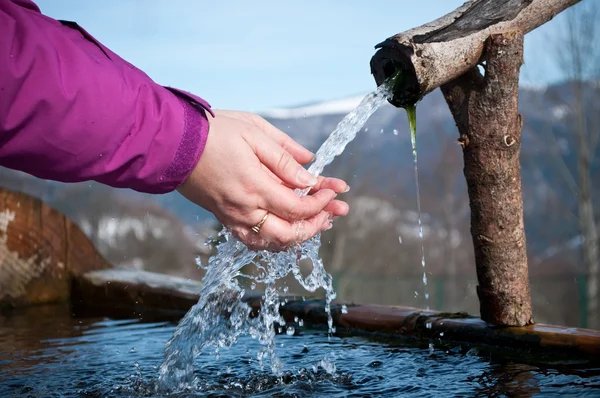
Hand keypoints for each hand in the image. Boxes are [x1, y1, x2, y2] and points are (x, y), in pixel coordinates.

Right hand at [177, 110, 348, 250]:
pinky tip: (286, 228)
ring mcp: (232, 217)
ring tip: (317, 223)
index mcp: (255, 186)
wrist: (172, 143)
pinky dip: (274, 239)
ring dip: (298, 235)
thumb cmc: (212, 132)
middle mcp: (244, 208)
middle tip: (333, 213)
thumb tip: (309, 172)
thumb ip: (284, 155)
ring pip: (271, 242)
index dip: (321, 203)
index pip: (298, 207)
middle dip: (316, 225)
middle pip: (289, 233)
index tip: (333, 190)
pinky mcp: (223, 218)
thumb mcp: (254, 132)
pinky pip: (252, 239)